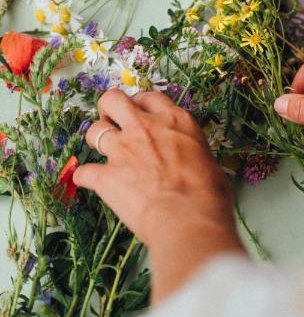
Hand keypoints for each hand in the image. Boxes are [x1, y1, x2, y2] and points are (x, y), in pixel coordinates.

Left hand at [74, 89, 245, 302]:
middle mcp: (145, 128)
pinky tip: (91, 184)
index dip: (140, 104)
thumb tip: (191, 163)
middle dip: (108, 108)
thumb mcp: (207, 161)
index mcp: (174, 121)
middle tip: (112, 121)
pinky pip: (83, 172)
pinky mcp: (106, 175)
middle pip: (113, 99)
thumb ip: (190, 152)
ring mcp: (122, 149)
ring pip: (94, 130)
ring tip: (102, 152)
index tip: (139, 114)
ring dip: (96, 140)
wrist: (188, 219)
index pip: (148, 97)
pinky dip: (86, 178)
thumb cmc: (208, 195)